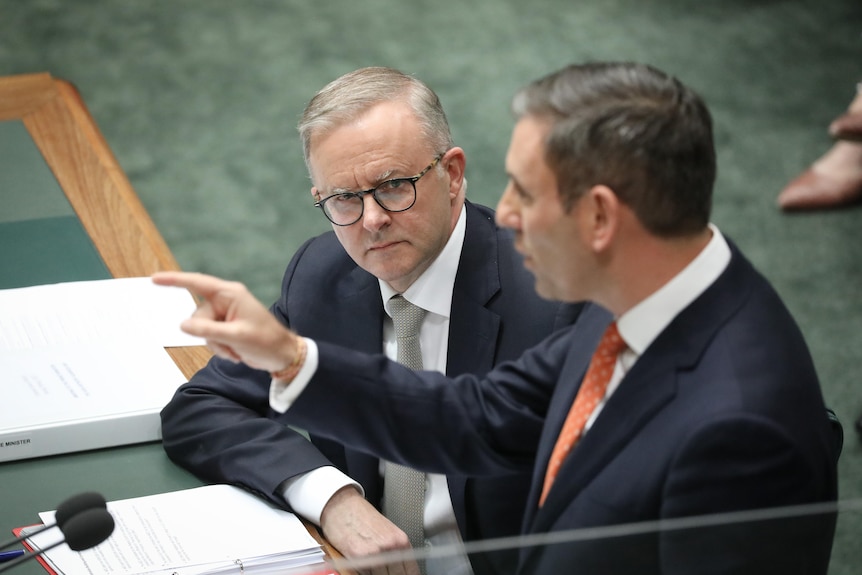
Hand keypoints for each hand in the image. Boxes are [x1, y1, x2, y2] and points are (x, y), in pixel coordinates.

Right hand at [152, 271, 297, 372]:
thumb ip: (208, 330)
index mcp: (231, 294)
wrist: (281, 356)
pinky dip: (220, 347)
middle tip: (231, 343)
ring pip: (201, 329)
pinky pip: (209, 337)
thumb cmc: (267, 341)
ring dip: (217, 344)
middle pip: (198, 315)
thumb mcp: (237, 336)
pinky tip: (236, 351)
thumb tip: (184, 325)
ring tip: (236, 348)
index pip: (197, 283)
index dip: (174, 281)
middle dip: (209, 334)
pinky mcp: (225, 327)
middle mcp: (226, 301)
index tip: (155, 279)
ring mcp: (225, 315)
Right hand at [321, 487, 420, 574]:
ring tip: (372, 567)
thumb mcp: (386, 532)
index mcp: (400, 541)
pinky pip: (364, 574)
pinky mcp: (358, 557)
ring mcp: (375, 553)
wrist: (341, 505)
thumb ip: (395, 552)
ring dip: (377, 574)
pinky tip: (362, 566)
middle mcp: (390, 547)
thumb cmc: (362, 517)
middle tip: (384, 571)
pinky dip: (363, 572)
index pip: (410, 570)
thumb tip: (400, 569)